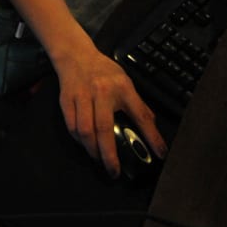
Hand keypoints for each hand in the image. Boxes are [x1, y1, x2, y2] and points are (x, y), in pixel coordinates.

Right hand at [56, 42, 164, 176]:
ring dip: (92, 151)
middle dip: (109, 155)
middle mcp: (102, 91)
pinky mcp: (66, 100)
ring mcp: (82, 96)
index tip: (159, 154)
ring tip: (99, 160)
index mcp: (122, 87)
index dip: (151, 136)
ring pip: (85, 132)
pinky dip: (79, 141)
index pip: (140, 114)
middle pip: (104, 129)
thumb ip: (137, 104)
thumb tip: (150, 129)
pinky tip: (86, 145)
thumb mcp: (125, 82)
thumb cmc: (103, 71)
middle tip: (114, 171)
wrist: (76, 55)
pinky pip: (72, 128)